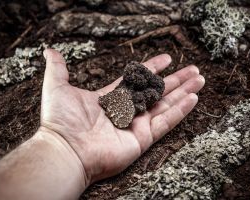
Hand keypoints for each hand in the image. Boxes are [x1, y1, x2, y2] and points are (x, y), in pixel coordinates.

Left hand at [39, 49, 204, 186]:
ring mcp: (136, 125)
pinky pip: (166, 123)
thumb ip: (58, 68)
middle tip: (193, 70)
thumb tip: (50, 51)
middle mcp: (127, 110)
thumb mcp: (57, 86)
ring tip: (199, 80)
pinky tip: (193, 98)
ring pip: (166, 105)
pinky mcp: (142, 139)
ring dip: (183, 92)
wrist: (65, 149)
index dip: (152, 68)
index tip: (167, 59)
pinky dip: (180, 111)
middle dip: (176, 80)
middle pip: (157, 92)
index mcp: (112, 98)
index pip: (137, 80)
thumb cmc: (60, 120)